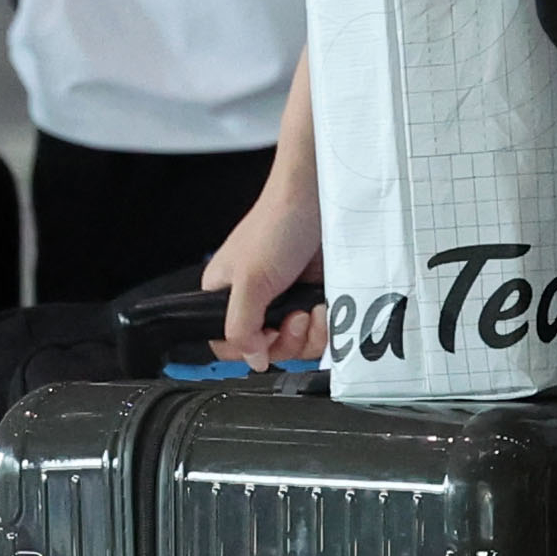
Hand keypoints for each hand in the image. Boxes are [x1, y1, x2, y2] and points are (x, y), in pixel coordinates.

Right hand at [202, 168, 325, 368]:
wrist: (320, 195)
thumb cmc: (278, 224)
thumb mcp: (250, 281)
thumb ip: (241, 327)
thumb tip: (251, 360)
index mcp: (227, 295)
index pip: (230, 344)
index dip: (251, 349)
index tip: (267, 337)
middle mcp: (258, 299)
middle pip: (270, 348)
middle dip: (287, 340)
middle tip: (297, 317)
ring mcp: (291, 297)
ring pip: (300, 342)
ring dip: (311, 334)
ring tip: (316, 310)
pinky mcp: (319, 293)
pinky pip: (324, 327)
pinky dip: (329, 325)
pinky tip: (328, 306)